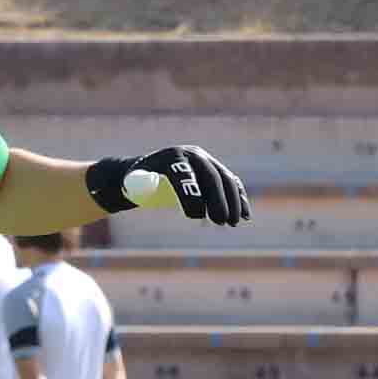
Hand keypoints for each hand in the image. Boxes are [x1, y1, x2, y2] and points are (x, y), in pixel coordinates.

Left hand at [87, 144, 252, 226]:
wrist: (149, 172)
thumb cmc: (137, 181)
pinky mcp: (215, 169)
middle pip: (210, 176)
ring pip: (225, 179)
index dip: (191, 195)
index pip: (184, 174)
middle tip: (221, 223)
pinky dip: (239, 197)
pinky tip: (244, 216)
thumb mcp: (133, 182)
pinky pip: (230, 182)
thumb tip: (143, 188)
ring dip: (232, 201)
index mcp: (172, 157)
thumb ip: (138, 183)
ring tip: (232, 223)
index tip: (195, 218)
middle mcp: (193, 154)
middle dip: (218, 200)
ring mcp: (206, 161)